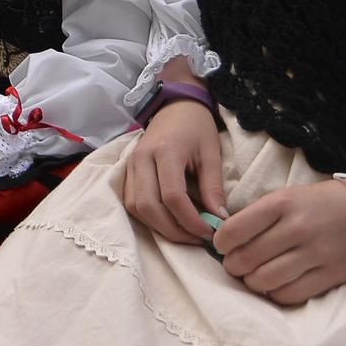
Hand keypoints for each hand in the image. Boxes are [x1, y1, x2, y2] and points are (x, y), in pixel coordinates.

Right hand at [123, 98, 227, 244]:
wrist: (174, 107)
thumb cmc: (196, 128)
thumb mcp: (211, 154)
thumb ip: (213, 188)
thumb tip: (219, 221)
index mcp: (165, 151)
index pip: (172, 196)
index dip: (190, 220)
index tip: (209, 232)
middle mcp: (141, 159)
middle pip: (148, 206)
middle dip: (173, 230)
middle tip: (196, 238)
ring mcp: (129, 165)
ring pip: (136, 207)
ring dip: (159, 227)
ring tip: (184, 232)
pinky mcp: (126, 171)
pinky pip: (131, 202)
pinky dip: (148, 218)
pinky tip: (168, 221)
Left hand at [215, 178, 345, 304]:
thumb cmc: (327, 203)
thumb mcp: (291, 195)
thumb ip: (260, 214)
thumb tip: (225, 237)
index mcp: (283, 202)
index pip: (233, 230)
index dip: (220, 243)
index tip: (223, 246)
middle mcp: (298, 227)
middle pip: (245, 259)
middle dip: (233, 266)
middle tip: (236, 265)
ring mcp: (316, 253)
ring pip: (264, 281)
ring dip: (251, 283)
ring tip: (254, 277)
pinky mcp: (332, 275)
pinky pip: (289, 295)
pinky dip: (275, 294)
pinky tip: (276, 286)